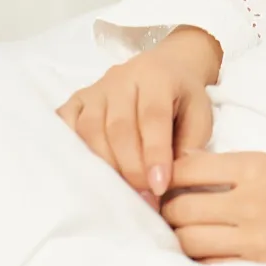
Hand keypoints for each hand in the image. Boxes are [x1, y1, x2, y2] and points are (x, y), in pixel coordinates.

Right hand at [55, 25, 223, 208]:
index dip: (155, 155)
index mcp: (158, 78)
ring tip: (120, 193)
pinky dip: (70, 148)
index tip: (159, 188)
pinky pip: (65, 123)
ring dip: (104, 166)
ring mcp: (97, 89)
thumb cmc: (183, 98)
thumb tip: (172, 182)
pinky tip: (84, 170)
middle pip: (119, 128)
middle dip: (131, 169)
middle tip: (144, 199)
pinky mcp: (78, 99)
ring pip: (90, 129)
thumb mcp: (200, 115)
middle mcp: (123, 78)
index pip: (153, 118)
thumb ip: (190, 145)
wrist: (168, 66)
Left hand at [160, 150, 265, 263]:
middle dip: (164, 206)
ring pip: (188, 238)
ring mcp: (254, 234)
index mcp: (254, 165)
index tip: (160, 174)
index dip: (167, 172)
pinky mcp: (260, 258)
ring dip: (175, 232)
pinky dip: (196, 253)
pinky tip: (195, 246)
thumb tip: (185, 170)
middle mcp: (249, 199)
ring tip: (174, 226)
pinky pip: (211, 260)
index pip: (188, 168)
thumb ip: (234, 166)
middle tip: (159, 204)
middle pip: (180, 207)